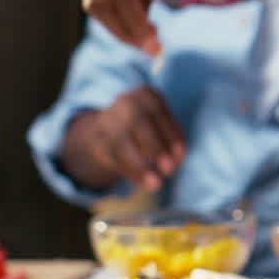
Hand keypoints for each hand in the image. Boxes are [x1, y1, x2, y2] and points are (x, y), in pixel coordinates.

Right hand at [61, 86, 185, 191]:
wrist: (108, 127)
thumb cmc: (147, 126)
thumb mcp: (162, 124)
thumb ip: (170, 139)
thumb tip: (178, 159)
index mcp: (146, 94)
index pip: (158, 111)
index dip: (171, 134)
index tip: (181, 157)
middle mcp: (125, 103)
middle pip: (138, 122)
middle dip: (155, 147)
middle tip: (170, 170)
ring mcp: (107, 120)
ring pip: (121, 142)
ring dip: (140, 166)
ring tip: (156, 184)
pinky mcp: (97, 140)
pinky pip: (113, 157)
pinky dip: (131, 172)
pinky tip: (145, 183)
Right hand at [72, 0, 179, 55]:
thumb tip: (141, 25)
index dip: (135, 23)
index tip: (155, 44)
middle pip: (99, 2)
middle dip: (124, 32)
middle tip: (150, 49)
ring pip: (91, 1)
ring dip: (116, 26)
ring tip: (143, 39)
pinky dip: (110, 11)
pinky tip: (132, 19)